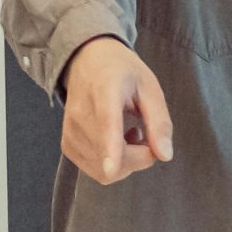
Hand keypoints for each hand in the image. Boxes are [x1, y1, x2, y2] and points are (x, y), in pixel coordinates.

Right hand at [60, 37, 173, 184]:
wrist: (86, 61)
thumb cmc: (123, 73)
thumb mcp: (150, 88)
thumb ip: (159, 122)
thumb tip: (165, 156)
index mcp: (105, 91)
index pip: (106, 124)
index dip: (110, 149)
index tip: (111, 169)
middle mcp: (80, 113)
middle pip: (111, 156)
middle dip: (140, 157)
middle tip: (148, 135)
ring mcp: (69, 131)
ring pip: (103, 170)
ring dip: (127, 161)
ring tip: (130, 133)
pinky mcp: (67, 144)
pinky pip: (94, 170)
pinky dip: (112, 164)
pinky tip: (117, 142)